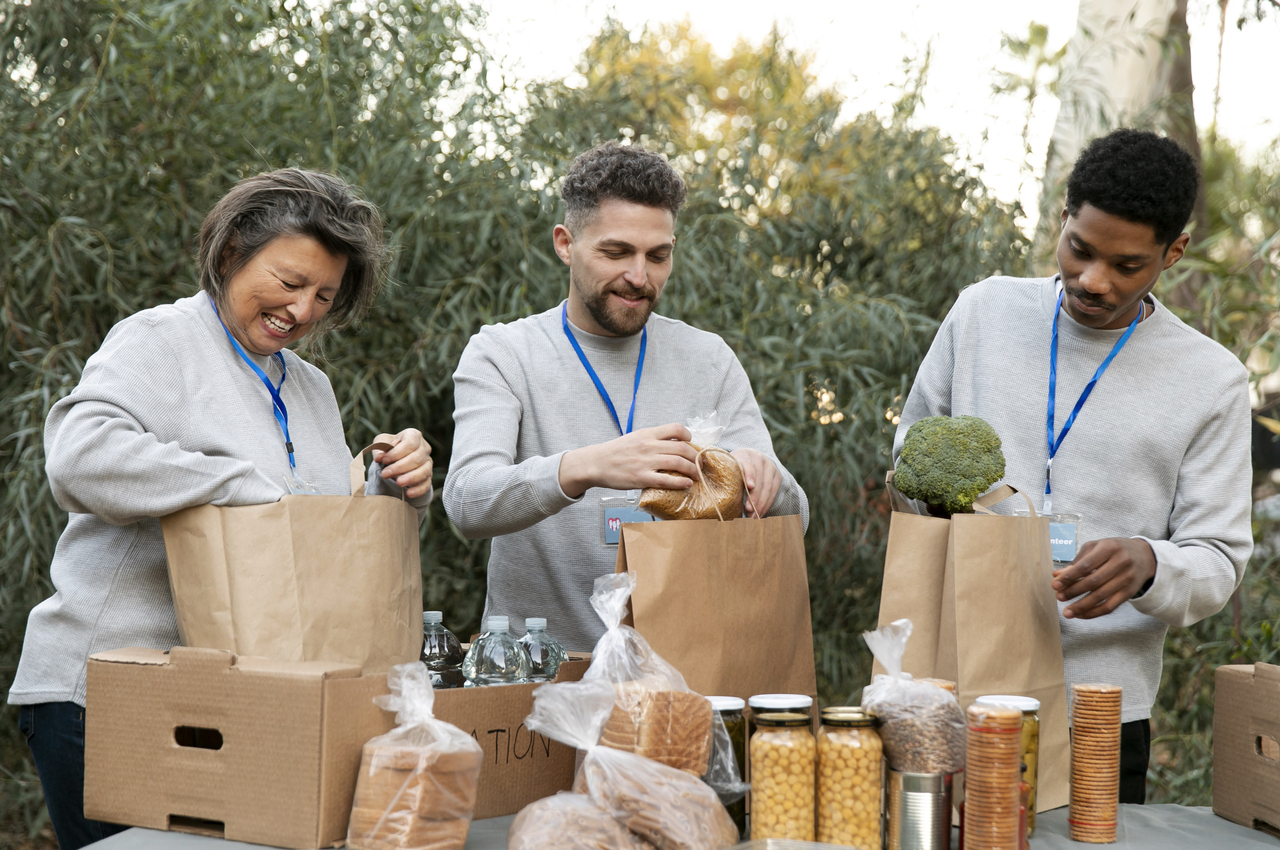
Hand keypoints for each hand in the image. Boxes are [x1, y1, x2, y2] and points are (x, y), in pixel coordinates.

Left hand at [372, 428, 432, 499]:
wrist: (397, 458)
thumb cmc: (389, 447)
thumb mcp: (382, 442)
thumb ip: (379, 447)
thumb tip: (379, 457)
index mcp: (414, 435)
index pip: (410, 443)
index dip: (397, 452)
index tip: (384, 460)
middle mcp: (424, 448)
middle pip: (417, 457)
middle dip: (400, 467)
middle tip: (385, 474)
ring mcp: (428, 462)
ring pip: (425, 470)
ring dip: (411, 478)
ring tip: (398, 483)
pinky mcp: (428, 476)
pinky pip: (427, 483)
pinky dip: (419, 489)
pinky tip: (409, 493)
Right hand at [558, 423, 699, 497]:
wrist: (596, 463)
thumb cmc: (616, 452)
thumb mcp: (635, 438)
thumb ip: (653, 439)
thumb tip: (673, 444)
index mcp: (647, 433)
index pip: (676, 428)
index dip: (688, 436)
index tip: (692, 443)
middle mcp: (648, 445)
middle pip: (682, 448)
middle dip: (696, 457)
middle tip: (700, 464)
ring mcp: (646, 462)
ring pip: (678, 463)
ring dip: (692, 470)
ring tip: (697, 475)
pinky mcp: (642, 478)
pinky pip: (667, 480)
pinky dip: (681, 482)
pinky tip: (687, 484)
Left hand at [730, 448, 780, 517]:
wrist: (752, 460)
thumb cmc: (735, 468)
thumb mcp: (730, 468)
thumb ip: (728, 477)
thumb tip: (722, 495)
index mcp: (745, 454)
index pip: (748, 465)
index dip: (750, 475)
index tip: (750, 486)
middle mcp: (760, 458)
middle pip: (760, 479)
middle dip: (755, 497)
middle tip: (749, 510)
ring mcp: (770, 467)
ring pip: (768, 487)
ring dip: (761, 504)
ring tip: (753, 516)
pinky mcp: (777, 476)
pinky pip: (774, 492)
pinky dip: (767, 504)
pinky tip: (760, 513)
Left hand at [1052, 537, 1156, 619]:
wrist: (1144, 556)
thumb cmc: (1113, 550)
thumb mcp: (1095, 548)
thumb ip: (1076, 562)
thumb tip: (1056, 575)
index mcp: (1109, 547)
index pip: (1086, 565)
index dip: (1069, 577)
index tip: (1055, 585)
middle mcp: (1120, 562)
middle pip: (1093, 582)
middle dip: (1073, 591)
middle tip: (1059, 597)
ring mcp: (1126, 578)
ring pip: (1101, 596)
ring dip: (1081, 606)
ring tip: (1067, 612)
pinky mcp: (1130, 592)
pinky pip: (1110, 606)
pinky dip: (1094, 612)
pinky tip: (1081, 615)